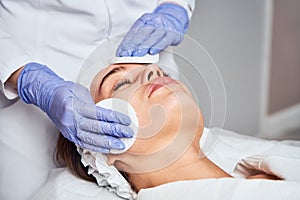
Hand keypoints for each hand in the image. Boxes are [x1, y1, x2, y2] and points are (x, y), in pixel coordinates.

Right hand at [18, 62, 132, 152]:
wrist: (47, 95)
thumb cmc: (64, 91)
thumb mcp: (80, 92)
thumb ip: (93, 104)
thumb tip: (109, 114)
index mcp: (75, 106)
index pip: (99, 114)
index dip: (115, 118)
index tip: (126, 121)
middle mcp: (71, 120)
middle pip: (96, 128)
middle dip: (114, 133)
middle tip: (128, 134)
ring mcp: (69, 129)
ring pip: (90, 139)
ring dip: (107, 144)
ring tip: (120, 146)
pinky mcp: (68, 135)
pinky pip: (83, 144)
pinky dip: (96, 147)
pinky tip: (106, 149)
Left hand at [117, 3, 188, 56]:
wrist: (175, 22)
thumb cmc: (159, 28)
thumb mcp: (147, 28)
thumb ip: (137, 38)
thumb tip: (126, 51)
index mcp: (145, 20)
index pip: (134, 32)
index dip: (126, 43)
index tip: (121, 52)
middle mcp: (154, 22)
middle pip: (142, 34)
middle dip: (133, 46)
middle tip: (127, 54)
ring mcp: (163, 28)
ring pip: (152, 37)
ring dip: (144, 47)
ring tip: (137, 55)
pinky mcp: (172, 34)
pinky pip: (164, 41)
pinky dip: (157, 47)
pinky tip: (152, 52)